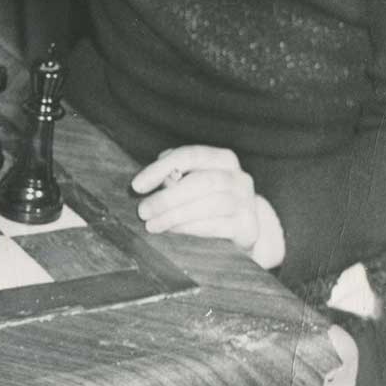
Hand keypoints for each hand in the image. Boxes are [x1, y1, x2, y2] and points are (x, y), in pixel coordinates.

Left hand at [130, 145, 283, 267]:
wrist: (244, 226)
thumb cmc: (207, 199)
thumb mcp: (190, 182)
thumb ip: (173, 177)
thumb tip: (156, 182)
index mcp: (222, 159)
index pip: (190, 155)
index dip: (160, 169)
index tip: (136, 186)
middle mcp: (239, 177)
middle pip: (201, 182)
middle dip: (167, 198)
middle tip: (142, 210)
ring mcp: (247, 202)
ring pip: (209, 205)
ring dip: (175, 216)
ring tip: (152, 225)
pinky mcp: (248, 226)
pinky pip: (216, 226)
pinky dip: (190, 228)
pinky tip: (171, 230)